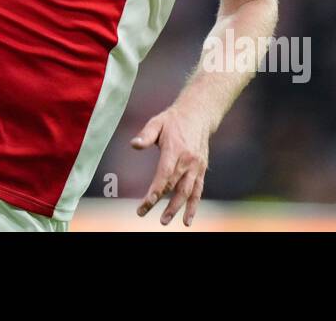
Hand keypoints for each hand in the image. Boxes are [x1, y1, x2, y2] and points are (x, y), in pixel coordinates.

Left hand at [130, 106, 209, 226]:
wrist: (198, 115)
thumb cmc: (173, 120)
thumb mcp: (157, 122)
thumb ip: (146, 135)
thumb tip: (134, 145)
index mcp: (175, 149)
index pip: (165, 173)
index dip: (156, 189)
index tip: (147, 202)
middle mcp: (188, 160)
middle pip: (175, 186)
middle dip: (161, 202)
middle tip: (145, 213)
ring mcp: (196, 166)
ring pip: (187, 192)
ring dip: (177, 208)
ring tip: (165, 221)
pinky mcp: (201, 170)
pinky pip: (198, 191)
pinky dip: (193, 207)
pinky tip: (187, 220)